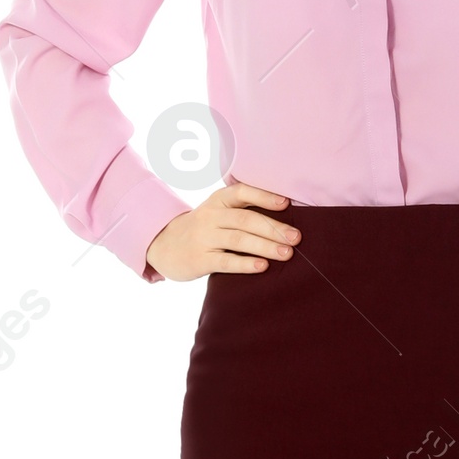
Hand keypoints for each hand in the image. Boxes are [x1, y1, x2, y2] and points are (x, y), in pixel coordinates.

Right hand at [146, 181, 301, 280]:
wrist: (162, 246)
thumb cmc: (202, 228)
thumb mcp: (217, 211)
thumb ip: (243, 211)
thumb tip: (285, 217)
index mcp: (218, 200)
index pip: (242, 192)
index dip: (264, 196)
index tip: (286, 203)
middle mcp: (210, 216)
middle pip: (246, 219)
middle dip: (273, 228)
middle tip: (296, 238)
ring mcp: (204, 238)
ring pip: (238, 240)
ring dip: (265, 246)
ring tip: (287, 253)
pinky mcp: (200, 259)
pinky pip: (225, 261)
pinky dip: (245, 264)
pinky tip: (262, 266)